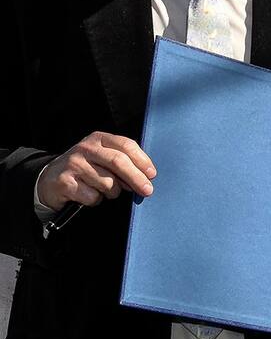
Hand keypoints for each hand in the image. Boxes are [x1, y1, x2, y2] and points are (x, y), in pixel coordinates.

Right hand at [37, 132, 155, 210]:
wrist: (50, 179)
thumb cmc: (86, 168)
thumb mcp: (103, 157)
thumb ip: (123, 161)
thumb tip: (146, 176)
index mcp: (98, 138)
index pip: (126, 145)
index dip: (142, 160)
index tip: (152, 174)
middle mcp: (85, 148)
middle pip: (118, 162)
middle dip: (136, 178)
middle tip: (147, 191)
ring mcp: (74, 164)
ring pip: (108, 183)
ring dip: (113, 192)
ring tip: (105, 190)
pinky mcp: (65, 182)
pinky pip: (93, 197)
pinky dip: (96, 200)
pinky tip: (89, 194)